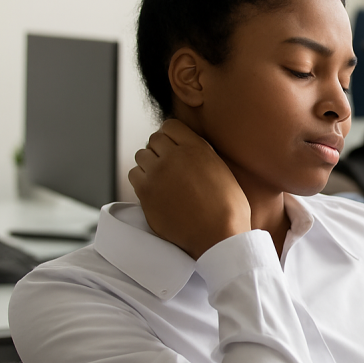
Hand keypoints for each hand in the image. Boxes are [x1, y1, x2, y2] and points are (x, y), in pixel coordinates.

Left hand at [128, 119, 250, 259]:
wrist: (218, 236)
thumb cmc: (228, 209)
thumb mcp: (222, 171)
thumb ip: (203, 155)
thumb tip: (189, 148)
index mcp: (197, 148)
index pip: (170, 126)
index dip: (171, 136)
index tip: (173, 146)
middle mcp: (174, 157)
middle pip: (154, 139)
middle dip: (160, 149)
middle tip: (168, 165)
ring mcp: (157, 174)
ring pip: (141, 155)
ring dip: (149, 163)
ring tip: (161, 178)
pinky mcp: (145, 192)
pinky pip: (134, 175)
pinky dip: (142, 179)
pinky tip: (155, 189)